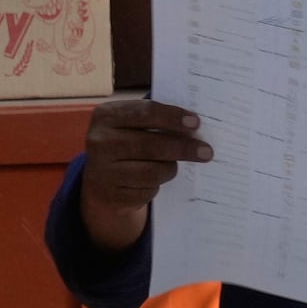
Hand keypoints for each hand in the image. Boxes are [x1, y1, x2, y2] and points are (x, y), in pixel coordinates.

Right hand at [79, 98, 210, 252]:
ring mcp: (103, 170)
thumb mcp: (132, 125)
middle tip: (206, 152)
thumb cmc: (126, 142)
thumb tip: (195, 125)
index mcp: (106, 115)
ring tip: (173, 165)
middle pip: (152, 144)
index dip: (173, 117)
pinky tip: (154, 180)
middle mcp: (100, 141)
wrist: (101, 179)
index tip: (196, 123)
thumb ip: (155, 120)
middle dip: (183, 148)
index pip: (146, 112)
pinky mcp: (112, 195)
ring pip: (153, 171)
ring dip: (170, 168)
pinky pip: (147, 191)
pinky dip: (157, 185)